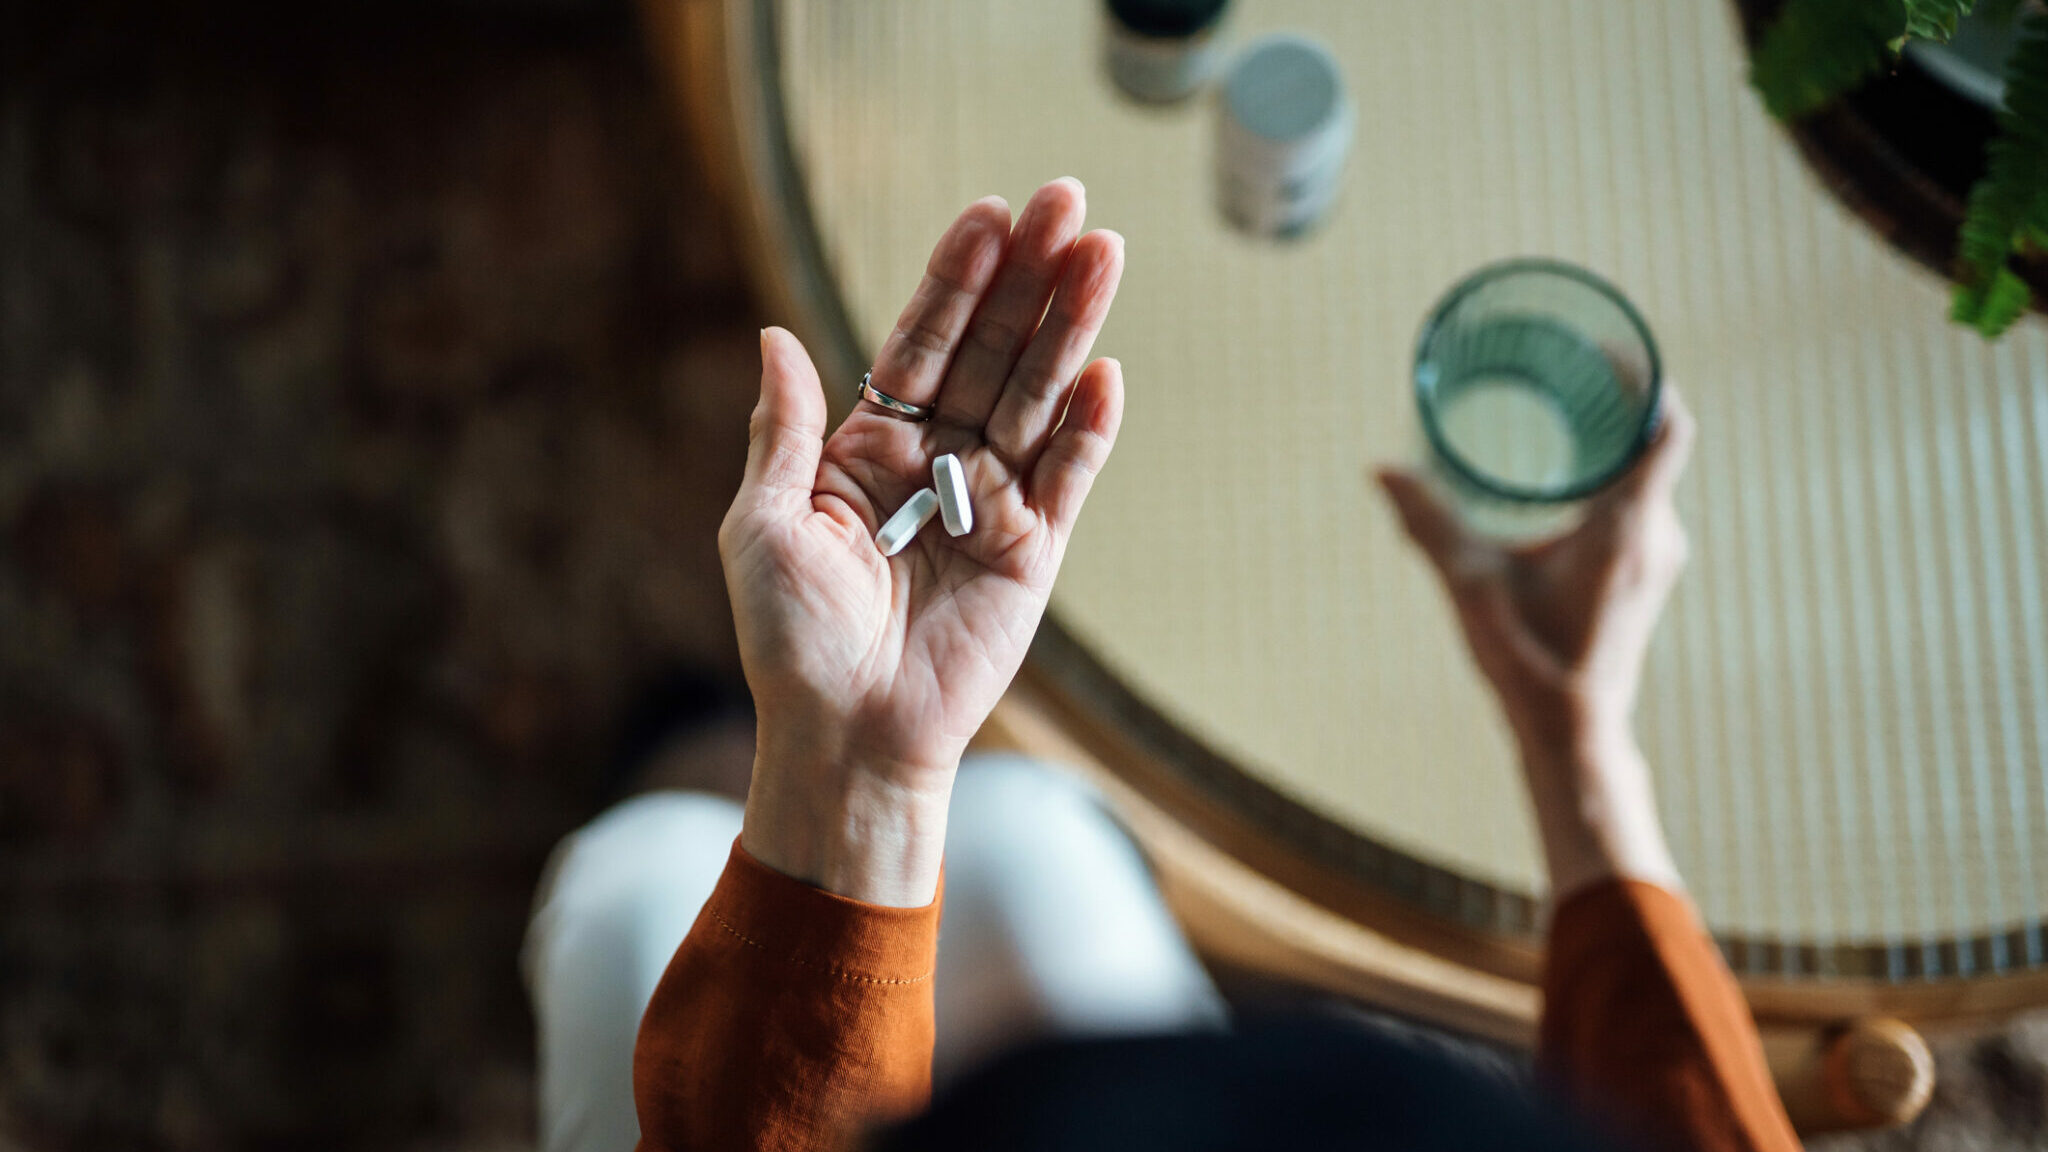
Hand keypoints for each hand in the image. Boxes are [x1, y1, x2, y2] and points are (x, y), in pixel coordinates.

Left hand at [719, 180, 1123, 904]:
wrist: (845, 736)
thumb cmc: (791, 640)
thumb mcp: (761, 525)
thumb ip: (785, 431)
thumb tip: (778, 336)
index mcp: (867, 449)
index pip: (920, 343)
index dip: (955, 279)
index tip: (988, 213)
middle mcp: (934, 464)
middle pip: (991, 351)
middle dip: (1029, 277)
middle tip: (1070, 201)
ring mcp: (989, 504)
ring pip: (1036, 397)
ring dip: (1070, 327)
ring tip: (1103, 252)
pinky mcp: (1032, 553)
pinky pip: (1067, 479)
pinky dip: (1087, 428)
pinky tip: (1106, 371)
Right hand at [1377, 389, 1695, 895]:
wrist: (1573, 733)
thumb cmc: (1529, 663)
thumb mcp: (1471, 586)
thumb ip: (1428, 523)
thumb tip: (1381, 469)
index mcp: (1627, 526)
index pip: (1665, 425)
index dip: (1644, 377)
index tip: (1603, 350)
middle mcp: (1656, 535)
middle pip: (1655, 440)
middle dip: (1616, 398)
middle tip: (1568, 366)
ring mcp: (1657, 558)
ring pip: (1649, 473)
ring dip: (1614, 437)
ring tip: (1565, 407)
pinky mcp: (1644, 576)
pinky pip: (1641, 501)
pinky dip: (1612, 473)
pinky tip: (1570, 472)